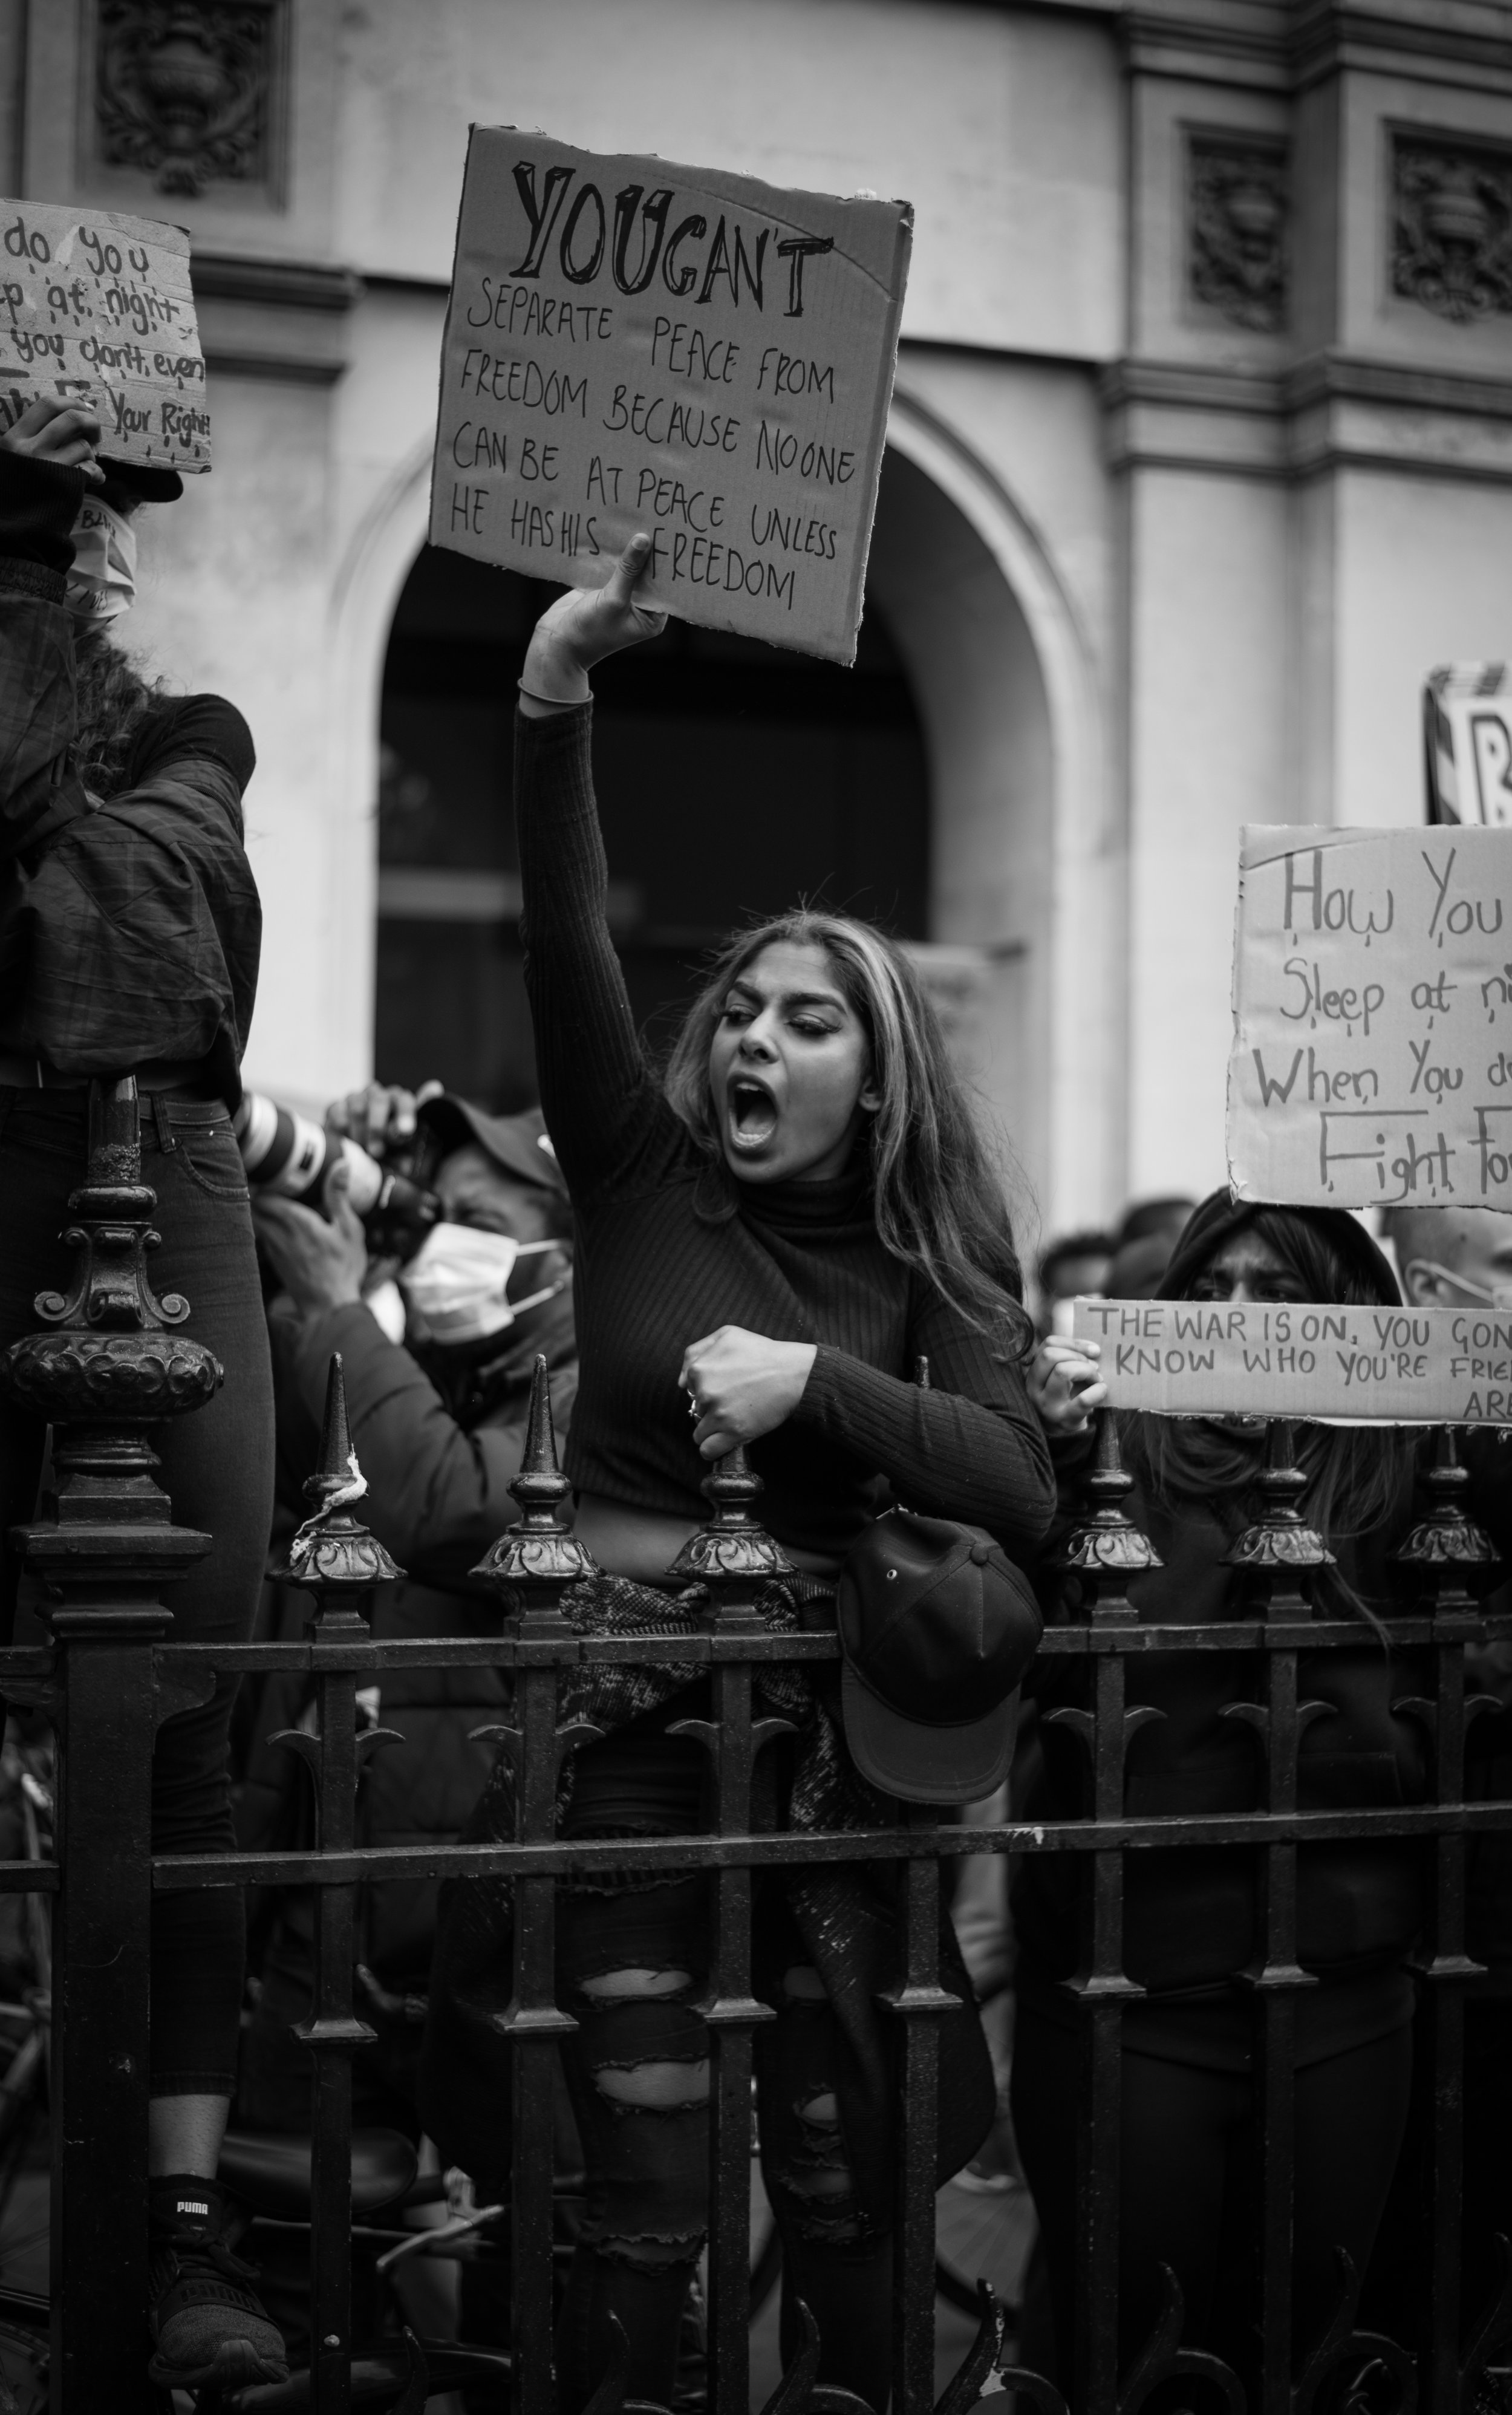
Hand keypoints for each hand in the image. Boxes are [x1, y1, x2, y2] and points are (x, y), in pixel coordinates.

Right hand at [0, 396, 103, 482]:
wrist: (18, 526)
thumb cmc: (20, 490)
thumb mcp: (15, 458)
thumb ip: (34, 438)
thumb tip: (71, 417)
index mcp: (15, 436)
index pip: (46, 404)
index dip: (71, 401)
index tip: (84, 408)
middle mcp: (30, 447)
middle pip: (70, 417)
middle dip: (90, 421)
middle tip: (96, 433)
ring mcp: (48, 466)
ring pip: (83, 444)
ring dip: (92, 453)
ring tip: (88, 462)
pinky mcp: (64, 483)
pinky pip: (90, 468)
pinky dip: (97, 473)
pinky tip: (95, 479)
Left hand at [251, 1162, 368, 1313]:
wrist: (330, 1306)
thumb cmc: (343, 1268)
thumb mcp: (349, 1228)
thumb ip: (338, 1196)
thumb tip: (341, 1165)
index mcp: (295, 1221)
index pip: (263, 1194)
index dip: (262, 1182)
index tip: (269, 1173)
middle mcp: (278, 1234)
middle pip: (253, 1207)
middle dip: (256, 1193)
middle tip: (268, 1183)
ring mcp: (273, 1250)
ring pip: (254, 1222)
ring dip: (258, 1211)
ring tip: (271, 1201)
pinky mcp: (275, 1262)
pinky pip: (262, 1238)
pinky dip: (265, 1228)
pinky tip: (280, 1228)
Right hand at [327, 1080, 432, 1158]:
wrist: (357, 1155)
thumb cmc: (388, 1150)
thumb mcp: (403, 1148)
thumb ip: (412, 1129)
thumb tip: (433, 1089)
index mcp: (399, 1101)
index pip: (404, 1100)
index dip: (405, 1114)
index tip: (405, 1132)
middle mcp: (378, 1094)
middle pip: (378, 1100)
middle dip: (377, 1128)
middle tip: (377, 1152)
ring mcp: (356, 1098)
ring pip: (358, 1108)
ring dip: (360, 1134)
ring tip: (363, 1153)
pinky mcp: (336, 1107)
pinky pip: (338, 1113)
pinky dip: (343, 1131)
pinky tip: (347, 1143)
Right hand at [519, 532, 667, 711]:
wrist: (557, 642)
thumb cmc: (590, 630)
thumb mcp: (613, 599)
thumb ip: (628, 570)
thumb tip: (644, 539)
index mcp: (652, 616)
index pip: (666, 585)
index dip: (668, 562)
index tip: (673, 535)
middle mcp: (641, 606)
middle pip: (649, 573)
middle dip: (650, 551)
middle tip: (657, 520)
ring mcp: (622, 596)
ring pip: (630, 567)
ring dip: (630, 549)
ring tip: (638, 518)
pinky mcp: (603, 588)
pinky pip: (613, 566)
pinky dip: (612, 553)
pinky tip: (615, 530)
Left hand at [679, 1326, 816, 1459]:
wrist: (794, 1373)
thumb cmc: (763, 1352)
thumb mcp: (727, 1335)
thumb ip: (697, 1351)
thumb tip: (681, 1382)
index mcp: (700, 1369)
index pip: (690, 1389)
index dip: (706, 1390)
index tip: (725, 1388)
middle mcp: (705, 1392)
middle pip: (696, 1410)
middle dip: (711, 1409)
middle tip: (735, 1402)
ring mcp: (719, 1414)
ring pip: (699, 1432)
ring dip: (712, 1430)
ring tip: (732, 1420)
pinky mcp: (734, 1432)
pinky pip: (708, 1450)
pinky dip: (713, 1449)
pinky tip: (724, 1441)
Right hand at [1027, 1337, 1106, 1436]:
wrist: (1064, 1436)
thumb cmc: (1066, 1400)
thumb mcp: (1058, 1379)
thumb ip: (1066, 1360)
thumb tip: (1092, 1348)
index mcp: (1033, 1373)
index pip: (1047, 1345)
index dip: (1073, 1343)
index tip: (1092, 1350)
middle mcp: (1034, 1388)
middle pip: (1050, 1355)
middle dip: (1078, 1355)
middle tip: (1093, 1367)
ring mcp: (1047, 1404)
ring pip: (1062, 1371)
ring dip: (1086, 1370)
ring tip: (1096, 1378)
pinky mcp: (1064, 1419)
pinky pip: (1083, 1399)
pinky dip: (1097, 1391)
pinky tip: (1102, 1389)